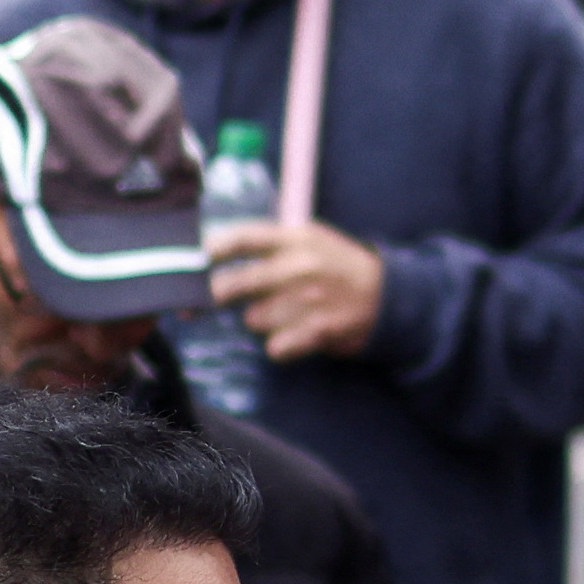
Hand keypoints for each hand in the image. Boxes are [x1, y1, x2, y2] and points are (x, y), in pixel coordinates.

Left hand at [204, 218, 387, 364]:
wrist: (389, 295)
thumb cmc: (337, 265)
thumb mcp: (309, 238)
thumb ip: (267, 242)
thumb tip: (207, 251)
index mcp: (295, 237)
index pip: (237, 240)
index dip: (207, 253)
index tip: (194, 263)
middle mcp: (299, 266)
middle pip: (230, 285)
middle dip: (218, 295)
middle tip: (216, 299)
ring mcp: (309, 299)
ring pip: (253, 319)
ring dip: (262, 320)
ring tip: (284, 313)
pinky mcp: (318, 330)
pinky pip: (275, 347)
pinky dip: (281, 345)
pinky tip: (295, 334)